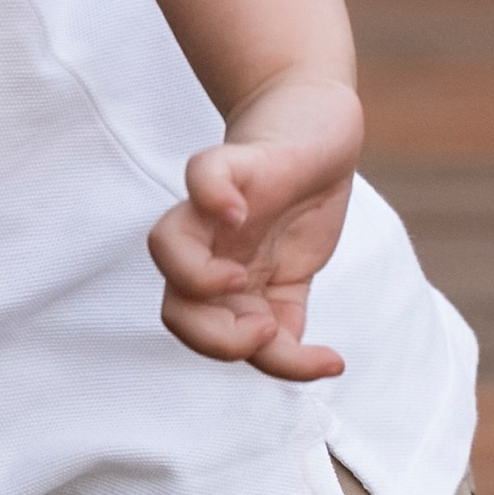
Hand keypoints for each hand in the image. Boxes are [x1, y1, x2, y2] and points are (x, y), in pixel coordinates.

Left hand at [149, 77, 362, 383]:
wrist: (312, 126)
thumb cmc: (297, 204)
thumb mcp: (299, 273)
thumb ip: (289, 322)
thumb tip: (315, 368)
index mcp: (227, 286)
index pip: (215, 341)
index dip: (269, 365)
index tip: (329, 361)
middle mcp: (212, 251)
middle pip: (174, 310)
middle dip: (215, 339)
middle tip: (267, 327)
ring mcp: (216, 208)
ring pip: (164, 246)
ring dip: (197, 278)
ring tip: (241, 280)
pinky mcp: (233, 160)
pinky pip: (202, 176)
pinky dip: (212, 196)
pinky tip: (239, 211)